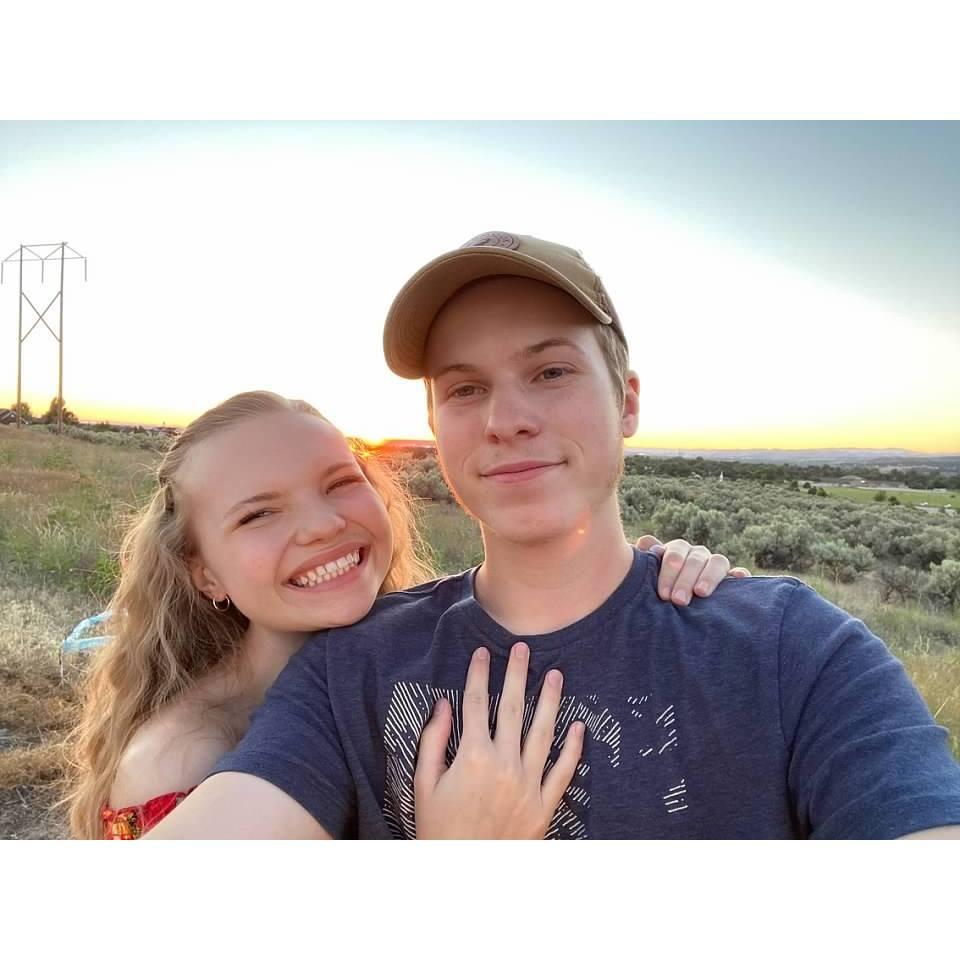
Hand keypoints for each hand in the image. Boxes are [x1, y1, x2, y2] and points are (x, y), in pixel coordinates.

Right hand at [414, 642, 584, 838]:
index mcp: (472, 757)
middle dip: (517, 675)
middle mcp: (504, 765)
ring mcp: (528, 785)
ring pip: (543, 733)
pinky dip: (573, 748)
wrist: (463, 877)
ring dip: (550, 701)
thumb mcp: (424, 786)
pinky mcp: (544, 806)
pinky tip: (579, 726)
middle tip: (523, 649)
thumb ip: (434, 742)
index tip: (483, 652)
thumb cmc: (439, 831)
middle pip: (513, 709)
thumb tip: (443, 705)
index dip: (479, 675)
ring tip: (555, 675)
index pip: (476, 704)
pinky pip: (563, 771)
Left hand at [636, 535, 751, 605]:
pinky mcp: (730, 579)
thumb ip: (646, 561)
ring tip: (701, 593)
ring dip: (709, 576)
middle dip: (685, 579)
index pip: (675, 553)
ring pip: (717, 561)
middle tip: (678, 600)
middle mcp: (697, 555)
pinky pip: (738, 573)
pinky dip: (739, 573)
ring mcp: (714, 565)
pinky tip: (739, 577)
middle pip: (695, 559)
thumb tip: (644, 542)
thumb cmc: (657, 589)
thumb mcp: (648, 575)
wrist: (672, 602)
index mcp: (677, 551)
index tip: (664, 594)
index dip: (669, 571)